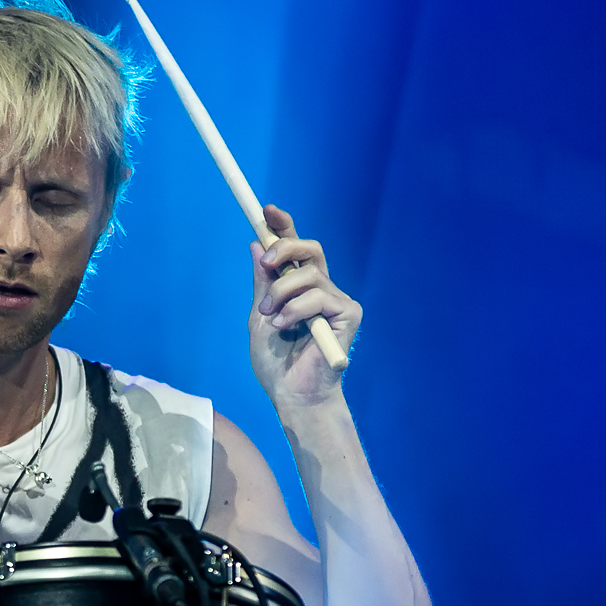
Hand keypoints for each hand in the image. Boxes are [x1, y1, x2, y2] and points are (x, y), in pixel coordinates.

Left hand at [248, 205, 360, 409]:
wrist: (292, 395)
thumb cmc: (277, 363)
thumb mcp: (260, 316)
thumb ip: (262, 283)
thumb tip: (256, 245)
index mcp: (300, 288)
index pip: (296, 249)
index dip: (284, 227)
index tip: (266, 211)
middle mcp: (322, 289)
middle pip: (310, 249)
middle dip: (286, 247)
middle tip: (267, 265)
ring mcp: (337, 301)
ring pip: (309, 274)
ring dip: (282, 293)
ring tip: (271, 318)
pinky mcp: (349, 315)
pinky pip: (319, 297)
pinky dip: (295, 310)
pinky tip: (286, 329)